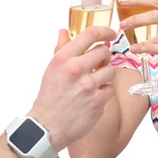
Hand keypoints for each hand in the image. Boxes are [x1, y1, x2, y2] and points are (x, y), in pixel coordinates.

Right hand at [28, 26, 116, 150]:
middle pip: (104, 51)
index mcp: (64, 57)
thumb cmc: (50, 95)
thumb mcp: (52, 68)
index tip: (110, 34)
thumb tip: (63, 31)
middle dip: (104, 57)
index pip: (91, 34)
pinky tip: (92, 96)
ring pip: (110, 70)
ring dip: (105, 75)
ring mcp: (88, 85)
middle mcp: (76, 68)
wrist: (47, 126)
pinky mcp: (97, 101)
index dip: (105, 31)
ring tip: (93, 82)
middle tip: (98, 64)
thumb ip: (61, 47)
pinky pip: (110, 89)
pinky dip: (104, 92)